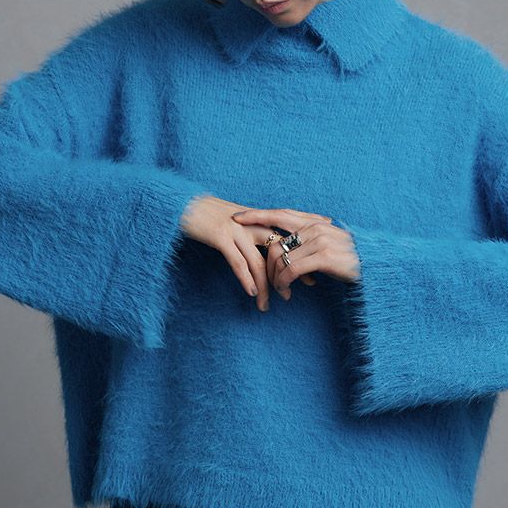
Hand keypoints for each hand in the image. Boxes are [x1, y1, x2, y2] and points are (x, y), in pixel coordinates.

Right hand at [179, 195, 331, 311]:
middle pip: (280, 247)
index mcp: (257, 218)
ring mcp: (236, 230)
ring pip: (259, 261)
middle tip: (310, 283)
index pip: (289, 229)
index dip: (308, 240)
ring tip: (267, 304)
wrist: (183, 203)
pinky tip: (252, 292)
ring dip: (266, 285)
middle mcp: (251, 223)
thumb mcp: (235, 220)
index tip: (325, 251)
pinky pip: (237, 261)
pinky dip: (246, 278)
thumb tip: (267, 244)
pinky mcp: (220, 237)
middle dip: (296, 266)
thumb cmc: (208, 214)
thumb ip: (253, 230)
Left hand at [231, 207, 360, 300]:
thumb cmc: (352, 261)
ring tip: (280, 291)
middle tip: (261, 278)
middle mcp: (316, 227)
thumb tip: (287, 248)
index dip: (257, 215)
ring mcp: (320, 240)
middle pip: (275, 241)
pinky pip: (292, 269)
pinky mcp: (324, 256)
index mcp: (315, 222)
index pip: (280, 214)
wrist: (378, 269)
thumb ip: (309, 242)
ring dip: (276, 278)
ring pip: (281, 258)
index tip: (237, 217)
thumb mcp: (329, 246)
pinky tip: (286, 291)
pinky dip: (284, 282)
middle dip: (263, 261)